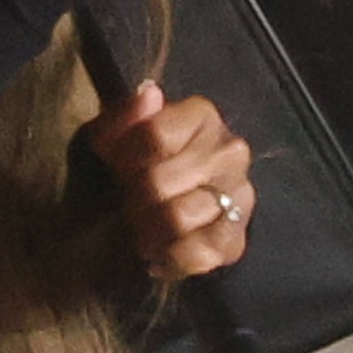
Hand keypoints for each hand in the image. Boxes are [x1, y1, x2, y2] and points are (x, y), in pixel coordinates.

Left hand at [90, 82, 252, 284]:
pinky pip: (196, 254)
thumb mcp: (112, 137)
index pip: (155, 136)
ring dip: (146, 229)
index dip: (123, 158)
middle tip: (125, 204)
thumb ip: (123, 116)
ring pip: (178, 217)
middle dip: (132, 198)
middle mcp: (230, 151)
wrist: (155, 214)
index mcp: (202, 116)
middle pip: (160, 181)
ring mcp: (240, 196)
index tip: (115, 169)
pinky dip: (167, 258)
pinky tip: (156, 254)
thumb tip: (149, 94)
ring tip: (138, 229)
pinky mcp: (236, 240)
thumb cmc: (131, 168)